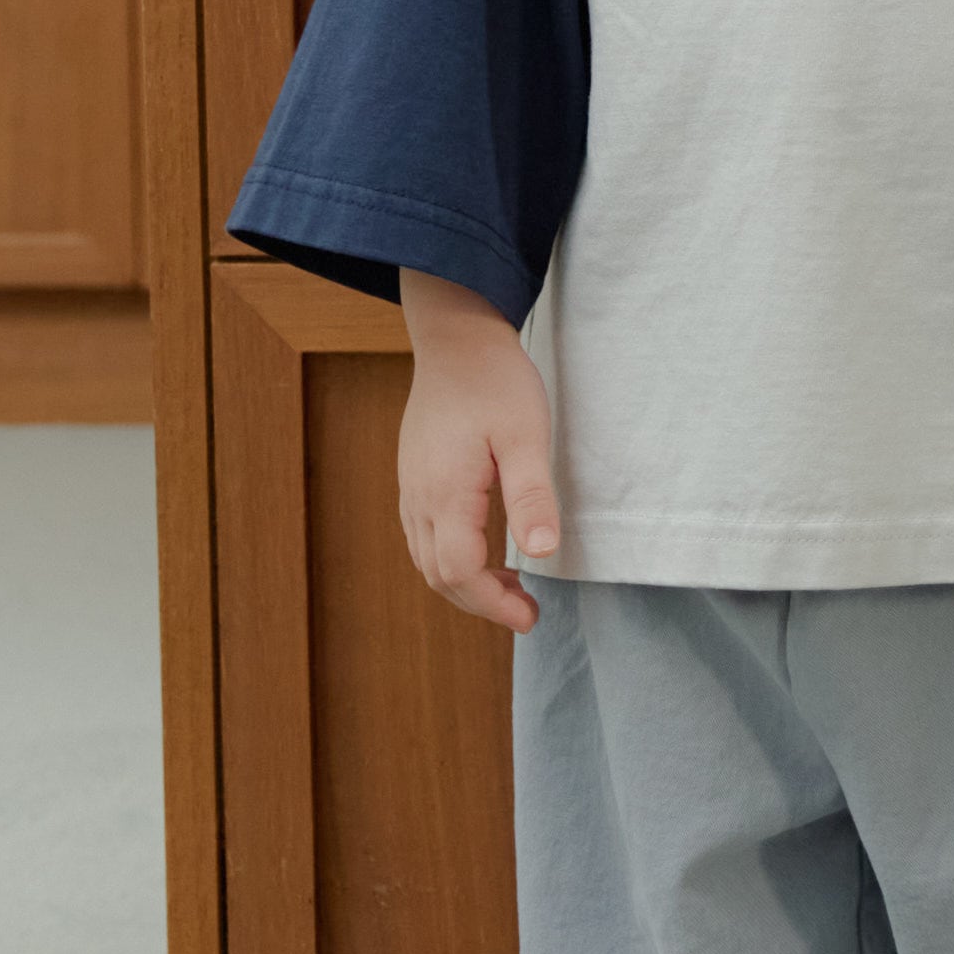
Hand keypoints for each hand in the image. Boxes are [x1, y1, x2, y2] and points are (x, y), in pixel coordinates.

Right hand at [397, 273, 562, 632]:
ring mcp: (411, 488)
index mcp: (445, 493)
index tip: (531, 616)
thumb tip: (542, 554)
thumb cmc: (495, 380)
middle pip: (439, 576)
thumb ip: (532, 496)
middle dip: (481, 603)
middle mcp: (419, 498)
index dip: (493, 604)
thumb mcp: (526, 435)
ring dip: (467, 583)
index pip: (459, 573)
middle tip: (528, 610)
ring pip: (427, 560)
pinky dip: (454, 559)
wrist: (455, 338)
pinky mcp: (415, 479)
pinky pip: (425, 537)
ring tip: (512, 587)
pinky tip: (488, 551)